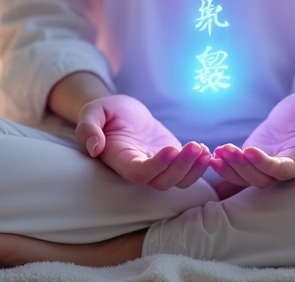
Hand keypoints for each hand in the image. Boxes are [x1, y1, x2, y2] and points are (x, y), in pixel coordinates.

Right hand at [76, 94, 209, 190]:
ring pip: (177, 181)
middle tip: (195, 146)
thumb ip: (88, 128)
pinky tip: (207, 152)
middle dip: (181, 167)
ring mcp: (157, 167)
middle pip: (162, 181)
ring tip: (203, 149)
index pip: (139, 173)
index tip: (171, 149)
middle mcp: (139, 168)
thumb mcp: (92, 111)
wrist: (122, 112)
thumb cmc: (105, 112)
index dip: (156, 166)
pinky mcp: (172, 160)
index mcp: (119, 160)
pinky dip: (199, 167)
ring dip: (194, 169)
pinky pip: (187, 172)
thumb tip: (94, 147)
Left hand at [211, 90, 294, 187]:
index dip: (267, 165)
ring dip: (231, 169)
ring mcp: (268, 165)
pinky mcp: (254, 160)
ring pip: (248, 178)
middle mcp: (286, 167)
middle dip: (242, 168)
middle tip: (227, 150)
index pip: (285, 170)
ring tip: (219, 152)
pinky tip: (213, 158)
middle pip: (263, 178)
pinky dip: (225, 170)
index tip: (250, 151)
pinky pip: (239, 172)